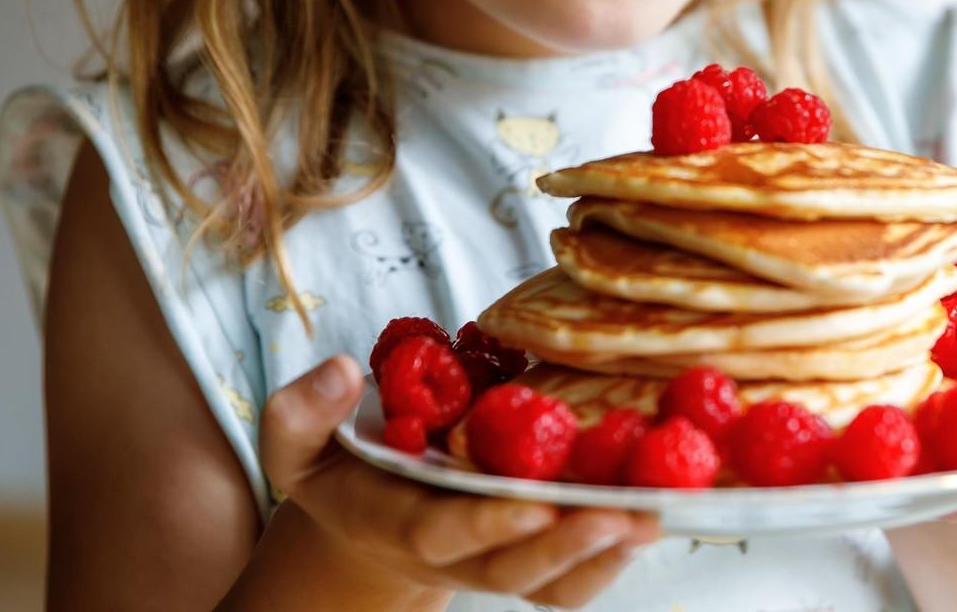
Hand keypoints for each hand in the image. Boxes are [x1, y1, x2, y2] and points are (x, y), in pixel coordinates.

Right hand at [257, 355, 661, 608]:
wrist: (364, 514)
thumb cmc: (338, 467)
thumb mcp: (297, 441)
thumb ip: (301, 411)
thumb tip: (338, 371)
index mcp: (399, 524)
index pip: (444, 534)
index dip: (490, 523)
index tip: (535, 504)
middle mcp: (456, 553)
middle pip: (515, 572)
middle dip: (570, 548)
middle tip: (624, 514)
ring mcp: (497, 558)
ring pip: (555, 585)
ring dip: (607, 556)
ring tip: (655, 515)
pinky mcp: (531, 552)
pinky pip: (576, 572)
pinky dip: (616, 548)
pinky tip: (658, 507)